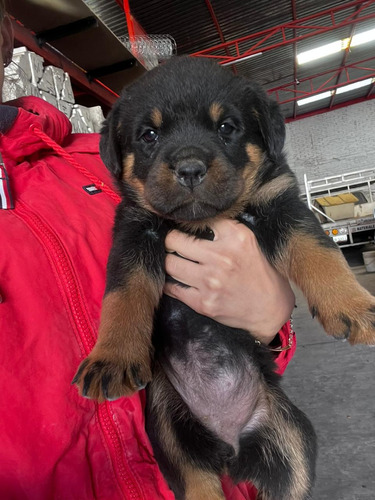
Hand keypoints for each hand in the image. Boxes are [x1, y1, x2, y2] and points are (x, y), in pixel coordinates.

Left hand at [164, 219, 294, 343]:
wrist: (270, 309)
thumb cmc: (259, 273)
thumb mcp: (249, 242)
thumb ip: (224, 228)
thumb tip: (194, 219)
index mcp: (236, 238)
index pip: (197, 220)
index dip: (185, 222)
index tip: (180, 224)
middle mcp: (222, 258)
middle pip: (174, 241)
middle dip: (170, 241)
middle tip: (172, 243)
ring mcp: (211, 282)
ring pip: (169, 264)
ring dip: (170, 262)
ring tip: (175, 261)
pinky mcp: (203, 303)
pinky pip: (172, 288)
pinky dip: (170, 283)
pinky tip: (176, 280)